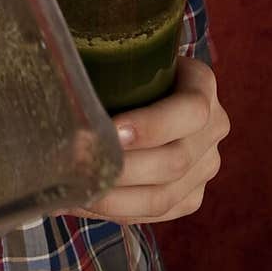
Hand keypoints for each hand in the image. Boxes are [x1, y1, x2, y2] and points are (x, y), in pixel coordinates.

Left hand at [71, 56, 229, 223]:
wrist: (150, 90)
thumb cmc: (125, 69)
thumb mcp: (126, 56)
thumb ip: (105, 62)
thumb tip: (59, 73)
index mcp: (202, 86)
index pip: (190, 111)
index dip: (152, 125)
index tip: (110, 130)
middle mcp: (212, 129)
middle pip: (174, 161)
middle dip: (121, 168)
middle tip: (76, 164)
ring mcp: (205, 167)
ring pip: (162, 197)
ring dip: (111, 198)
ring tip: (71, 190)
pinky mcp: (191, 197)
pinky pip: (153, 214)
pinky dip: (113, 211)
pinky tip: (80, 201)